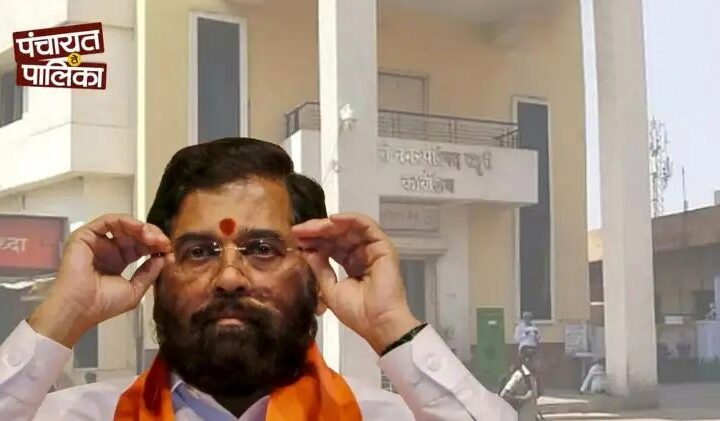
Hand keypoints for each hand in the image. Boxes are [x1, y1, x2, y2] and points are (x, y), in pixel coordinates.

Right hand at [28, 214, 170, 347]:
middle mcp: (108, 249)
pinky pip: (108, 221)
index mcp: (119, 261)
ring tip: (154, 238)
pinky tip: (140, 229)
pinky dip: (126, 222)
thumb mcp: (135, 289)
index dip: (157, 246)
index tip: (170, 251)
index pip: (141, 246)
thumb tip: (165, 258)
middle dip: (153, 236)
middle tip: (164, 243)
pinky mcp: (85, 235)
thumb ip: (149, 272)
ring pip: (124, 225)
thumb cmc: (104, 304)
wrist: (80, 309)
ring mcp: (97, 241)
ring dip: (142, 228)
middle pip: (135, 234)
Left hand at [292, 213, 420, 353]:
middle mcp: (363, 254)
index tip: (295, 239)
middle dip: (317, 231)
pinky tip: (331, 220)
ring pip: (350, 228)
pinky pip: (366, 225)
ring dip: (328, 225)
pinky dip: (349, 219)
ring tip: (310, 227)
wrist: (377, 323)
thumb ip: (320, 268)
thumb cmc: (357, 313)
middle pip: (338, 235)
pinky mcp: (383, 246)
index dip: (313, 241)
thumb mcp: (330, 289)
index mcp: (352, 265)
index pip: (331, 246)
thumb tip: (306, 251)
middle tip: (297, 231)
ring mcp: (373, 249)